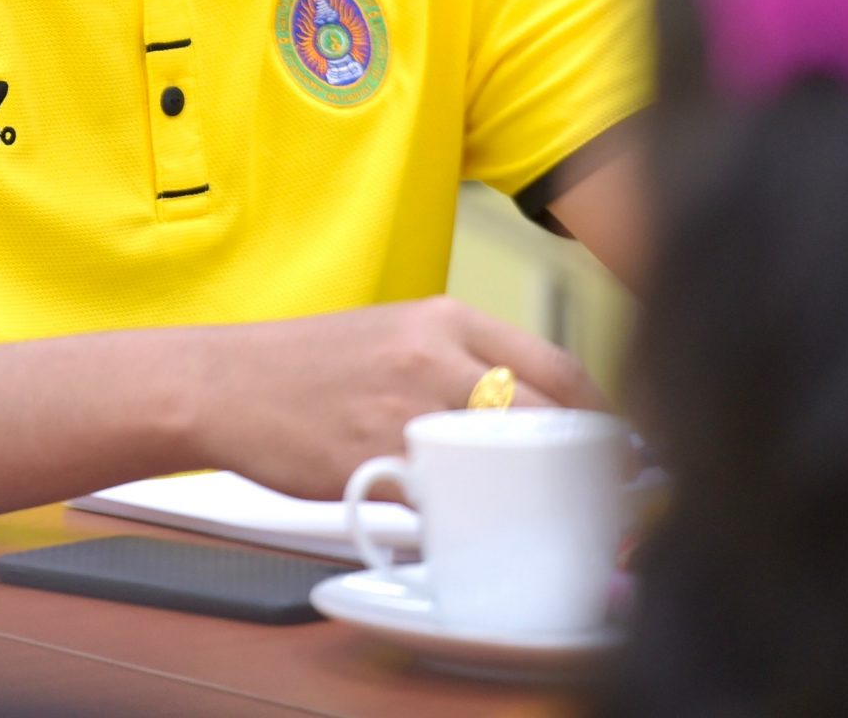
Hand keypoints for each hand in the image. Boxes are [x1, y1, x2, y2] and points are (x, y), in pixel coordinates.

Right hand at [191, 297, 604, 502]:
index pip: (559, 367)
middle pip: (545, 417)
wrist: (222, 382)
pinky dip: (462, 521)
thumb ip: (462, 363)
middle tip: (599, 498)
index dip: (606, 417)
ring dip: (529, 497)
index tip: (625, 450)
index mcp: (445, 320)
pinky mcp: (371, 463)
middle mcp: (431, 358)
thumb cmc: (309, 366)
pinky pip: (440, 504)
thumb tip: (537, 415)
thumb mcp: (395, 334)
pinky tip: (466, 526)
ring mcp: (402, 411)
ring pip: (500, 464)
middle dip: (583, 465)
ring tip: (541, 515)